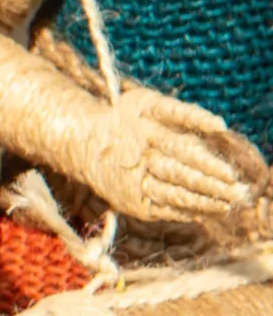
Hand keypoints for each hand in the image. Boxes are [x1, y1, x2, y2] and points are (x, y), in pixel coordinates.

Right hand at [91, 84, 265, 233]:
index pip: (175, 126)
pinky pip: (163, 207)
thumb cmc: (127, 121)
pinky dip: (187, 210)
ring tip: (227, 202)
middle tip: (233, 182)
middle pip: (176, 163)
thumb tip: (220, 129)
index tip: (221, 128)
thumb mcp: (147, 104)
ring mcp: (132, 179)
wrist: (82, 144)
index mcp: (141, 121)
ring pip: (171, 191)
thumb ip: (182, 114)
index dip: (197, 124)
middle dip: (207, 173)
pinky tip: (208, 211)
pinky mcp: (131, 201)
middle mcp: (136, 149)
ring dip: (202, 198)